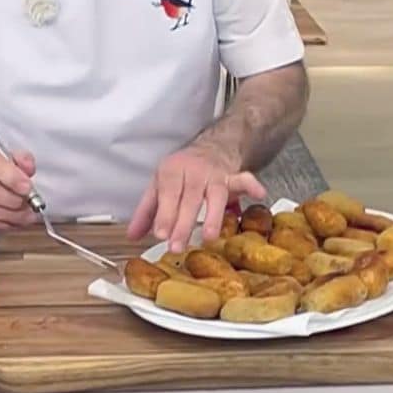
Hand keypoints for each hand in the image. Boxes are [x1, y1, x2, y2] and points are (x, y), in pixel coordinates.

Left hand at [127, 146, 265, 251]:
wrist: (211, 146)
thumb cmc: (182, 171)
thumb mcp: (159, 185)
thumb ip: (146, 211)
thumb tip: (133, 236)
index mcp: (172, 171)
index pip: (167, 193)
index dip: (165, 213)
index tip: (160, 234)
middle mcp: (194, 171)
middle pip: (189, 198)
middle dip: (183, 223)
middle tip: (177, 246)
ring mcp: (215, 174)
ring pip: (215, 194)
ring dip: (213, 215)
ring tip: (210, 236)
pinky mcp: (233, 176)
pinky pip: (244, 179)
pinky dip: (252, 185)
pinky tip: (260, 194)